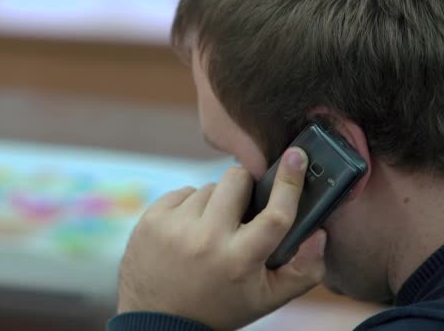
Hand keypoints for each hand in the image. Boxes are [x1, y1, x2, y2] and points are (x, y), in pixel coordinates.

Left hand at [117, 147, 326, 329]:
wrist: (158, 320)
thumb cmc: (219, 307)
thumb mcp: (267, 299)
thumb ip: (304, 270)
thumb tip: (319, 233)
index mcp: (240, 260)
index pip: (275, 214)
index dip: (290, 182)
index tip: (297, 156)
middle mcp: (206, 240)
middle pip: (237, 181)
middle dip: (245, 187)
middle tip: (241, 209)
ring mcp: (175, 227)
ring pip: (210, 187)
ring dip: (216, 203)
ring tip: (210, 232)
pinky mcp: (151, 220)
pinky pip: (183, 192)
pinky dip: (190, 206)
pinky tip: (187, 230)